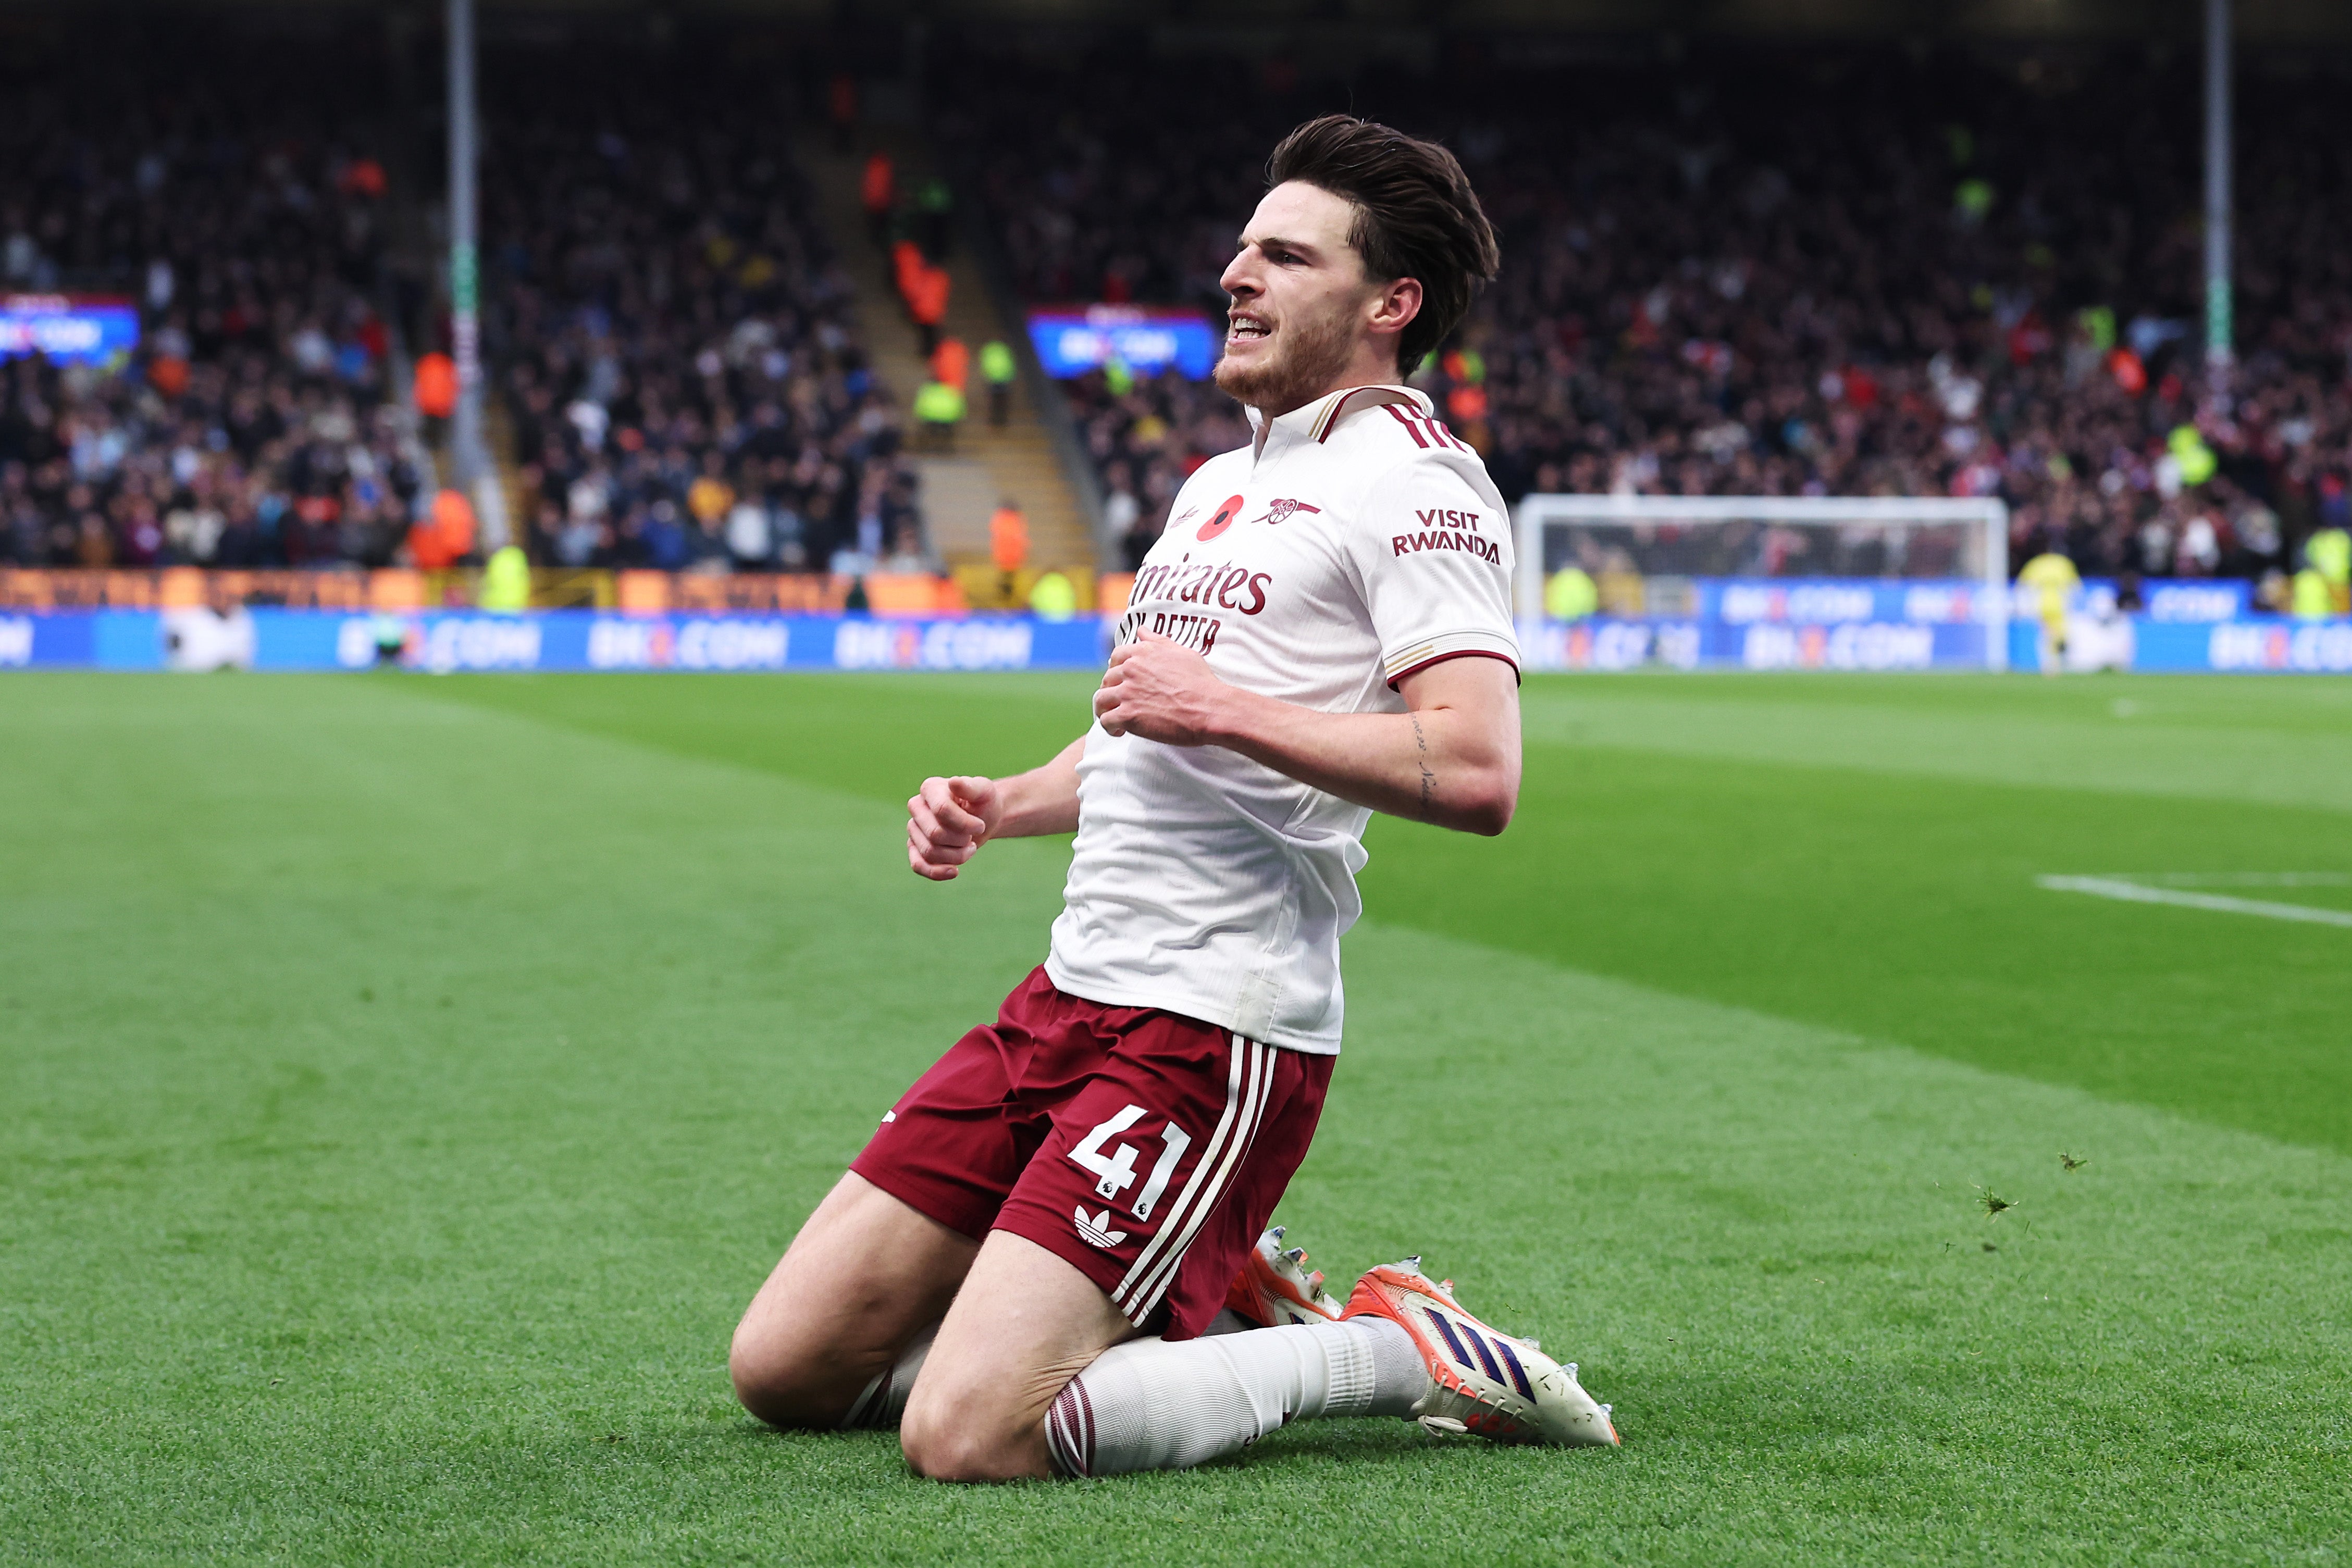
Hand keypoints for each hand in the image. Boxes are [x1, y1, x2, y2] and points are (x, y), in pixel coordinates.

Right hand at [907, 774, 1001, 880]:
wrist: (983, 820)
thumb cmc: (983, 803)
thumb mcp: (984, 791)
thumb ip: (971, 786)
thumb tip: (954, 782)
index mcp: (930, 788)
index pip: (942, 810)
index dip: (964, 824)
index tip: (981, 826)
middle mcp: (917, 806)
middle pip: (935, 834)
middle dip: (961, 840)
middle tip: (973, 836)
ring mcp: (914, 828)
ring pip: (930, 852)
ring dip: (957, 856)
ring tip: (969, 847)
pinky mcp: (915, 848)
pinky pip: (918, 865)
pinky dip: (936, 872)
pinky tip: (954, 872)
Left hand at [1092, 633, 1232, 745]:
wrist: (1210, 708)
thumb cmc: (1201, 682)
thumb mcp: (1182, 652)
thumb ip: (1158, 641)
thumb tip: (1142, 630)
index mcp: (1142, 652)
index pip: (1116, 657)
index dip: (1116, 670)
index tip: (1122, 681)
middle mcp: (1131, 669)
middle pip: (1107, 680)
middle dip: (1111, 691)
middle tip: (1121, 703)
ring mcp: (1128, 692)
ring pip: (1100, 700)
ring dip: (1105, 710)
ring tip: (1115, 718)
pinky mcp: (1128, 715)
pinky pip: (1106, 721)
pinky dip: (1110, 727)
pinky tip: (1120, 731)